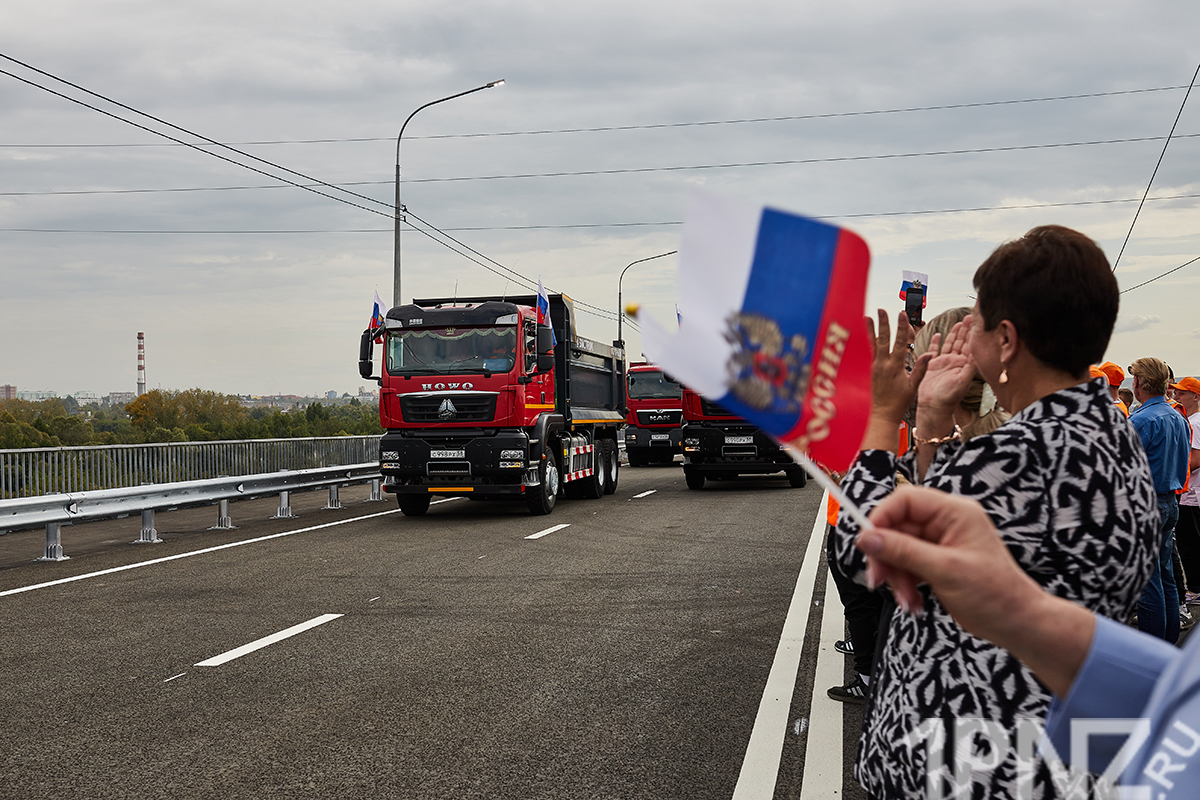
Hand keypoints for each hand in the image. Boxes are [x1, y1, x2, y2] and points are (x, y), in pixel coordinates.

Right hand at [855, 486, 1095, 696]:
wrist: (1017, 624)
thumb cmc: (997, 595)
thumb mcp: (944, 570)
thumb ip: (903, 551)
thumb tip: (868, 537)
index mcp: (955, 513)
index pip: (905, 500)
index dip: (881, 518)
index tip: (867, 541)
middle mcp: (947, 523)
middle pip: (897, 528)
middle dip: (887, 557)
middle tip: (878, 579)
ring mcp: (941, 543)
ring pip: (899, 550)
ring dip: (896, 577)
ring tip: (906, 600)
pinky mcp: (937, 562)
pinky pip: (907, 566)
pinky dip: (905, 584)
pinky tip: (914, 602)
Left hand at [866, 309, 930, 425]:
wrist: (883, 415)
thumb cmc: (899, 403)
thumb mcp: (913, 387)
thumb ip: (921, 369)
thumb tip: (930, 354)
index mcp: (895, 367)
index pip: (900, 343)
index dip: (902, 327)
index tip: (902, 314)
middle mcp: (883, 365)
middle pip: (883, 339)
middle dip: (884, 323)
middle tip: (882, 309)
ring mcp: (875, 366)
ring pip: (873, 344)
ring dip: (871, 329)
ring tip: (868, 316)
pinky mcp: (871, 369)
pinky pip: (870, 351)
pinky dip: (869, 341)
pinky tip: (867, 333)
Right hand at [915, 315, 976, 417]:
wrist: (933, 406)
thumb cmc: (949, 397)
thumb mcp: (963, 380)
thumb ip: (970, 365)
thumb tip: (977, 351)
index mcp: (964, 365)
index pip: (971, 345)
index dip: (974, 333)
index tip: (978, 321)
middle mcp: (955, 362)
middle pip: (962, 342)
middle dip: (966, 329)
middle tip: (970, 317)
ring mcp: (943, 363)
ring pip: (950, 344)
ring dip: (955, 333)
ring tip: (959, 322)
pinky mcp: (932, 365)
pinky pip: (934, 350)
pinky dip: (936, 342)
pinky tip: (939, 334)